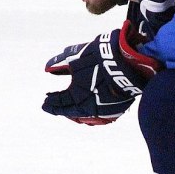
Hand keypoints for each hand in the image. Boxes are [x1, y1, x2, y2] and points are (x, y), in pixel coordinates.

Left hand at [43, 21, 159, 124]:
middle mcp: (88, 108)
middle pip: (70, 112)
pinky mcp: (117, 109)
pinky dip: (90, 113)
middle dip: (60, 109)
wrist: (130, 62)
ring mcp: (104, 111)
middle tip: (52, 107)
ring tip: (69, 109)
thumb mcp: (76, 57)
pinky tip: (88, 109)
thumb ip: (60, 64)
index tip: (44, 102)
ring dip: (75, 113)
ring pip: (85, 117)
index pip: (59, 103)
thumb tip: (47, 69)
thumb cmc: (101, 57)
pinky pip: (99, 116)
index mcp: (76, 96)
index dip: (51, 102)